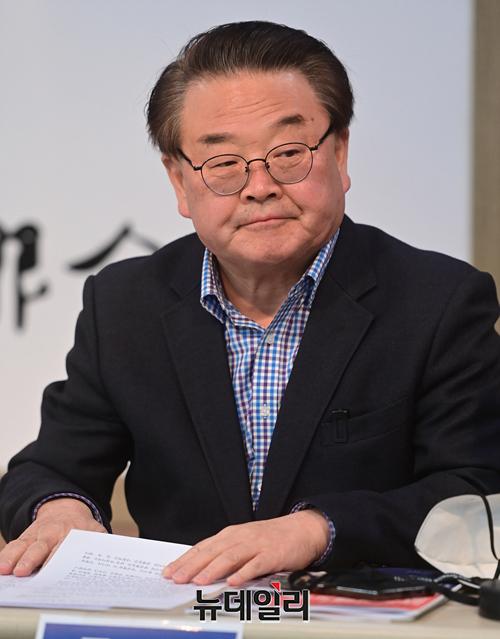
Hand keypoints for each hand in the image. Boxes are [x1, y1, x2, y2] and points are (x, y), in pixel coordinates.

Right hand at [0, 498, 106, 575]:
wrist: (65, 506)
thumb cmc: (81, 526)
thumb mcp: (95, 530)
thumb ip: (101, 542)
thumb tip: (113, 555)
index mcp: (70, 534)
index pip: (62, 549)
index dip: (55, 559)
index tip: (49, 570)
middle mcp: (51, 534)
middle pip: (40, 548)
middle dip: (30, 559)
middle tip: (21, 572)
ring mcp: (36, 535)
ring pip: (23, 545)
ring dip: (13, 557)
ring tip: (5, 569)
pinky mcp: (25, 537)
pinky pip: (14, 544)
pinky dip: (6, 554)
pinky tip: (1, 565)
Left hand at [163, 509, 329, 585]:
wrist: (302, 529)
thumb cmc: (271, 539)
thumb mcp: (244, 542)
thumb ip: (225, 554)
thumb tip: (199, 571)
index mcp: (231, 535)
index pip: (203, 547)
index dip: (185, 559)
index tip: (168, 572)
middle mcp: (240, 537)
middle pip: (212, 551)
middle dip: (192, 565)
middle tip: (177, 578)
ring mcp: (257, 544)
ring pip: (231, 556)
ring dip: (214, 568)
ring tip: (200, 580)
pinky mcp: (273, 554)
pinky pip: (257, 564)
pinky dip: (244, 572)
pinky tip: (233, 581)